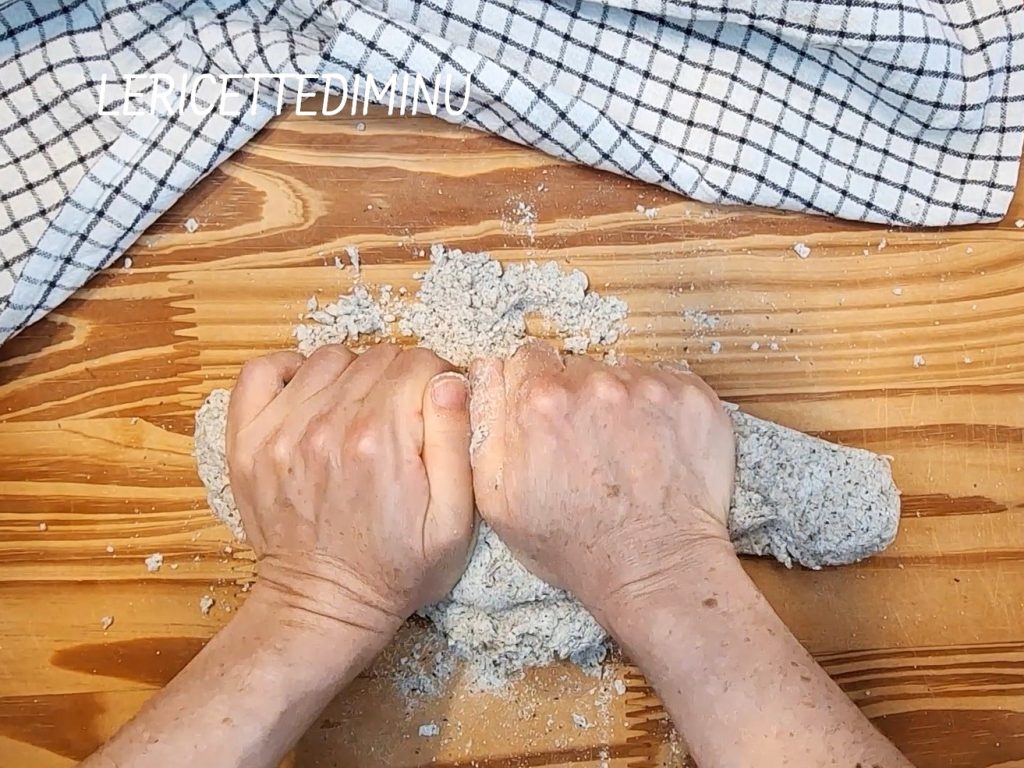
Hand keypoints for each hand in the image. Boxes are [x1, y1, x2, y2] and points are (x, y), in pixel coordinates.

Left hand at [226, 344, 473, 643]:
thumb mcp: (454, 523)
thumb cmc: (396, 570)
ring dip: (353, 375)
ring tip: (362, 412)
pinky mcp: (249, 440)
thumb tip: (449, 380)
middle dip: (401, 379)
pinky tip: (312, 395)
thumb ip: (455, 442)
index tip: (438, 408)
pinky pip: (262, 370)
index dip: (438, 379)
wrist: (323, 607)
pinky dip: (289, 370)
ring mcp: (282, 429)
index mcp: (383, 439)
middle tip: (405, 419)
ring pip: (330, 358)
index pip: (419, 362)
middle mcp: (327, 424)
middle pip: (378, 357)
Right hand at [469, 341, 734, 618]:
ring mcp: (647, 386)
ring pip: (621, 374)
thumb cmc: (573, 544)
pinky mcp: (690, 395)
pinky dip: (660, 408)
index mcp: (538, 401)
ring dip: (620, 402)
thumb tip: (485, 368)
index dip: (534, 389)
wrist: (654, 569)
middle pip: (576, 366)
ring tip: (625, 452)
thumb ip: (482, 423)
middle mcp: (593, 383)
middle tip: (588, 446)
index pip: (528, 358)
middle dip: (577, 397)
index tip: (548, 419)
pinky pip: (665, 382)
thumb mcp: (495, 499)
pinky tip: (656, 447)